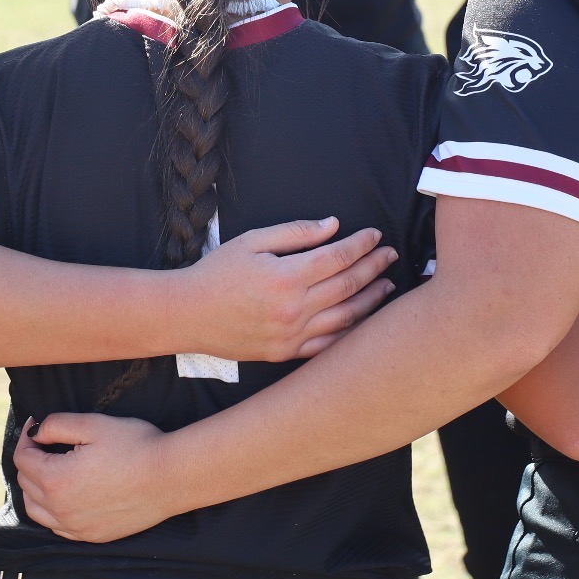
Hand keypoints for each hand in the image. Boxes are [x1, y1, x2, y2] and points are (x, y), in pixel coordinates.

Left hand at [14, 411, 175, 541]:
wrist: (169, 477)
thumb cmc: (134, 446)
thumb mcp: (92, 425)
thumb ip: (56, 425)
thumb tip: (36, 432)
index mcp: (55, 480)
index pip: (22, 458)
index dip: (27, 437)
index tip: (37, 425)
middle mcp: (60, 510)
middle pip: (25, 484)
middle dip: (31, 460)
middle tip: (47, 443)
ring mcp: (76, 527)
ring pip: (35, 510)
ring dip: (35, 488)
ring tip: (51, 469)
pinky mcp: (92, 536)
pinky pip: (57, 527)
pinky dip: (52, 511)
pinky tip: (66, 495)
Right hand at [178, 218, 397, 362]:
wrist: (188, 314)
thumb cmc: (217, 272)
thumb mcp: (252, 241)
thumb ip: (295, 232)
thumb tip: (333, 226)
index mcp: (285, 277)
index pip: (337, 257)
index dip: (361, 245)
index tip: (376, 235)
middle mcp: (293, 309)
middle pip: (348, 286)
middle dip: (374, 267)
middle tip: (390, 255)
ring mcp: (291, 335)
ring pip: (346, 318)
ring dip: (371, 300)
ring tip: (388, 285)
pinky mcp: (286, 353)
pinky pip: (328, 345)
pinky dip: (351, 332)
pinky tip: (364, 320)